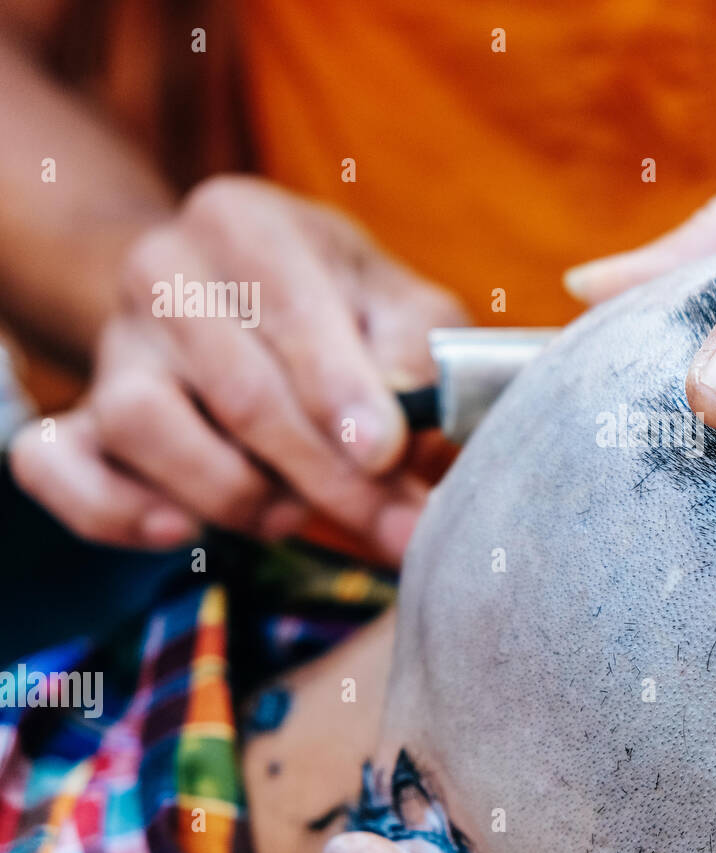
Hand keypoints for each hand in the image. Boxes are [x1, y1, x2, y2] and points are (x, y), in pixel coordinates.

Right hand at [11, 175, 466, 563]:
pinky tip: (181, 529)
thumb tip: (403, 423)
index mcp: (246, 223)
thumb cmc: (346, 308)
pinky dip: (113, 510)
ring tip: (294, 512)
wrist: (245, 301)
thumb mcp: (401, 304)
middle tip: (395, 528)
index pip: (292, 313)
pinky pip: (58, 466)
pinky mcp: (80, 411)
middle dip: (326, 476)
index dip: (342, 393)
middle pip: (238, 389)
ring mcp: (115, 344)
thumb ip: (418, 352)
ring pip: (145, 427)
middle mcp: (163, 271)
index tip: (387, 455)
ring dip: (233, 493)